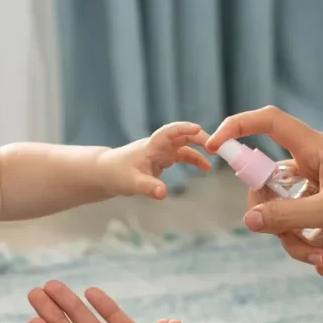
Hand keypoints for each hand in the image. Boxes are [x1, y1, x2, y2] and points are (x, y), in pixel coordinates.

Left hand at [97, 122, 211, 199]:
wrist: (106, 173)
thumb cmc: (116, 174)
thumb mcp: (132, 183)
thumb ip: (148, 187)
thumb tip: (163, 193)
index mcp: (151, 146)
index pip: (169, 132)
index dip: (183, 128)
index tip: (198, 128)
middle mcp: (158, 146)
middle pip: (182, 136)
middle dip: (199, 138)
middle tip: (216, 146)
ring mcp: (161, 151)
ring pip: (184, 146)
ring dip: (199, 149)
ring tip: (215, 158)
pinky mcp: (162, 159)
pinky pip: (182, 156)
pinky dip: (194, 160)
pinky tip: (205, 168)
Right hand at [206, 105, 322, 278]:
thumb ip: (285, 216)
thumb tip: (247, 220)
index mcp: (317, 150)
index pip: (269, 123)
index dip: (238, 128)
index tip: (214, 147)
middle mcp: (317, 167)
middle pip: (269, 185)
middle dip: (275, 220)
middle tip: (292, 238)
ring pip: (286, 216)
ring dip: (299, 245)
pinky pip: (306, 234)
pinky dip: (316, 254)